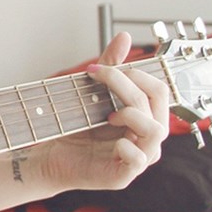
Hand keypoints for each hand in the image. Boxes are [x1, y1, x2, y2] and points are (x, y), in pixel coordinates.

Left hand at [32, 32, 169, 191]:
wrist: (50, 156)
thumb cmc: (75, 127)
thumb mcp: (92, 93)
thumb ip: (111, 67)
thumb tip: (125, 36)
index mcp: (146, 117)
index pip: (160, 89)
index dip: (137, 72)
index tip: (99, 68)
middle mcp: (148, 137)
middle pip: (158, 102)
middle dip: (127, 84)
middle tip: (98, 77)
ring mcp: (139, 157)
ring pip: (156, 130)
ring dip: (131, 113)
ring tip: (107, 114)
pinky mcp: (123, 175)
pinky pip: (137, 159)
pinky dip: (125, 146)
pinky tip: (110, 140)